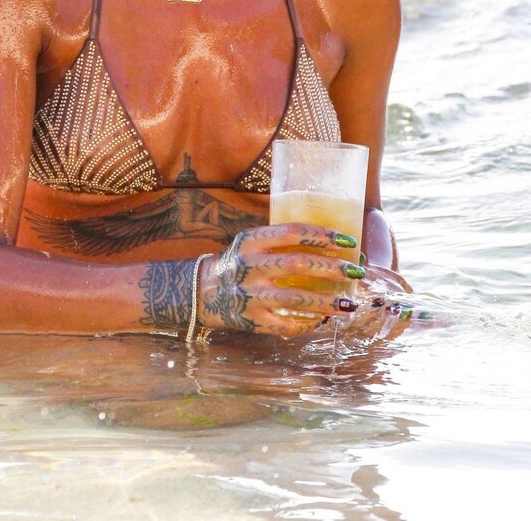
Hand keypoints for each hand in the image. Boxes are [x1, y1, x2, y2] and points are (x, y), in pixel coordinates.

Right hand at [197, 223, 365, 338]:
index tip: (348, 241)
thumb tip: (332, 247)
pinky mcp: (252, 320)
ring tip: (349, 305)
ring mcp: (250, 295)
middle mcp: (249, 266)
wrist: (201, 292)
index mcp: (251, 241)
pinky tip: (323, 320)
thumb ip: (281, 242)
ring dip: (327, 303)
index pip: (292, 232)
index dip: (322, 235)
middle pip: (297, 265)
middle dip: (332, 269)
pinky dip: (308, 324)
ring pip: (296, 299)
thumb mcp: (251, 243)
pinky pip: (286, 325)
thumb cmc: (238, 262)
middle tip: (357, 272)